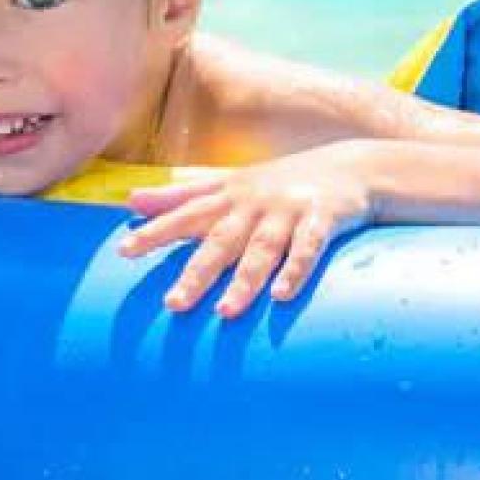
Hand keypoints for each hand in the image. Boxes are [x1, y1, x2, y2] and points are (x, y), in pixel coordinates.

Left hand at [118, 143, 375, 317]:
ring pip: (262, 249)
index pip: (185, 215)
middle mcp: (254, 203)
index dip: (156, 231)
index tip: (124, 251)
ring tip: (225, 312)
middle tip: (172, 305)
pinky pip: (309, 249)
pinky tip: (282, 297)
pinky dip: (296, 271)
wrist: (355, 167)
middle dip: (196, 272)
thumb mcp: (229, 181)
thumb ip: (181, 193)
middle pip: (220, 241)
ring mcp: (289, 210)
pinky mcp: (324, 218)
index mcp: (229, 196)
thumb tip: (130, 199)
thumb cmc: (281, 180)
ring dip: (244, 281)